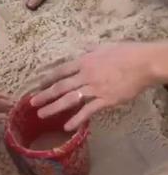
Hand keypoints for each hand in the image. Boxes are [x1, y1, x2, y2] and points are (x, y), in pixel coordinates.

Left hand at [31, 42, 159, 130]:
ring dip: (54, 107)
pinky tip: (67, 126)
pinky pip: (88, 110)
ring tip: (41, 114)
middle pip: (60, 86)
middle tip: (32, 102)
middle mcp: (86, 75)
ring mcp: (95, 88)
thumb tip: (83, 50)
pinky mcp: (106, 100)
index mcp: (85, 61)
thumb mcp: (104, 48)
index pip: (61, 70)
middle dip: (45, 95)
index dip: (48, 78)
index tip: (39, 85)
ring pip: (69, 99)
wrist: (144, 63)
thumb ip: (91, 51)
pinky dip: (77, 119)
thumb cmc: (127, 53)